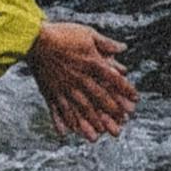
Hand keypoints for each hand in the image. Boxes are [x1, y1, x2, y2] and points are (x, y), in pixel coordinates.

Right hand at [27, 20, 138, 139]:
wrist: (34, 39)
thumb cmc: (62, 34)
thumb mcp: (87, 34)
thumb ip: (106, 44)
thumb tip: (123, 48)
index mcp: (92, 63)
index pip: (113, 79)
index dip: (126, 90)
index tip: (135, 99)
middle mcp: (80, 78)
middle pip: (99, 98)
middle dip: (111, 112)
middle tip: (120, 125)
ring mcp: (65, 87)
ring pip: (80, 108)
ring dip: (90, 123)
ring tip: (97, 136)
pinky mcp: (51, 91)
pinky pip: (58, 109)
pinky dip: (63, 121)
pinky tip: (67, 132)